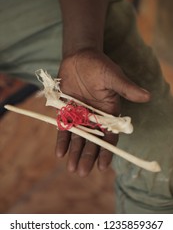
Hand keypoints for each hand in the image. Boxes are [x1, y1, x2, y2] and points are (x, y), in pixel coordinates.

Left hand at [55, 49, 149, 176]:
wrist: (80, 57)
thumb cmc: (99, 66)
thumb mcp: (113, 77)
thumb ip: (127, 88)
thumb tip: (147, 96)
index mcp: (108, 113)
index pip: (109, 137)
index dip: (107, 151)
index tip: (103, 166)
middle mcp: (95, 118)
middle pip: (92, 141)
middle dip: (88, 156)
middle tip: (82, 172)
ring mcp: (79, 116)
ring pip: (78, 138)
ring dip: (74, 153)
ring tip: (71, 168)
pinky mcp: (66, 111)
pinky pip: (64, 128)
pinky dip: (62, 140)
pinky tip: (59, 153)